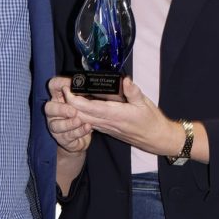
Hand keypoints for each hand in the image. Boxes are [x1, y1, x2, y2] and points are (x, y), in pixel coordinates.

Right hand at [46, 76, 92, 154]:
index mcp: (59, 98)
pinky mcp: (61, 138)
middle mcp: (54, 112)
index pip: (53, 86)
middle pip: (49, 107)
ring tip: (80, 121)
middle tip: (74, 111)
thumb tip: (91, 83)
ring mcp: (56, 126)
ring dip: (69, 123)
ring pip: (56, 125)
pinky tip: (87, 128)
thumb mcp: (86, 101)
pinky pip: (68, 135)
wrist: (82, 138)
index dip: (59, 83)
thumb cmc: (84, 115)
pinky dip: (78, 131)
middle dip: (61, 109)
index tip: (69, 86)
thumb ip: (84, 93)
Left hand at [68, 77, 186, 156]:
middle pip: (80, 114)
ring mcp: (105, 127)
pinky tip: (78, 105)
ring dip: (72, 109)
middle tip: (63, 88)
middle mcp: (107, 123)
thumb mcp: (145, 103)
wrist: (155, 139)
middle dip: (68, 103)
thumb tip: (125, 80)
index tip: (67, 88)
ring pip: (82, 119)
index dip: (74, 99)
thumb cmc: (151, 121)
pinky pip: (89, 122)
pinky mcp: (106, 129)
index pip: (88, 108)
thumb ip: (133, 91)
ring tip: (67, 94)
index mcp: (115, 115)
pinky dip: (80, 114)